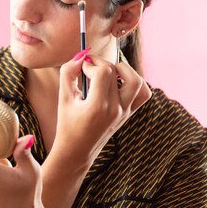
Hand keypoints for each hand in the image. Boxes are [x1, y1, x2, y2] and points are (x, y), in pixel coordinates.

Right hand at [52, 49, 151, 166]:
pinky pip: (143, 93)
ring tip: (107, 72)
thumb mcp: (63, 98)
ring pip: (136, 81)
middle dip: (100, 63)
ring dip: (123, 70)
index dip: (90, 63)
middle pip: (116, 72)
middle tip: (88, 66)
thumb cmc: (67, 124)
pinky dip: (134, 82)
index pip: (103, 72)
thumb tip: (80, 56)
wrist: (77, 151)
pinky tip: (118, 82)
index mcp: (97, 107)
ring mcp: (125, 112)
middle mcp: (115, 110)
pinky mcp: (129, 113)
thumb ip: (68, 73)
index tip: (80, 66)